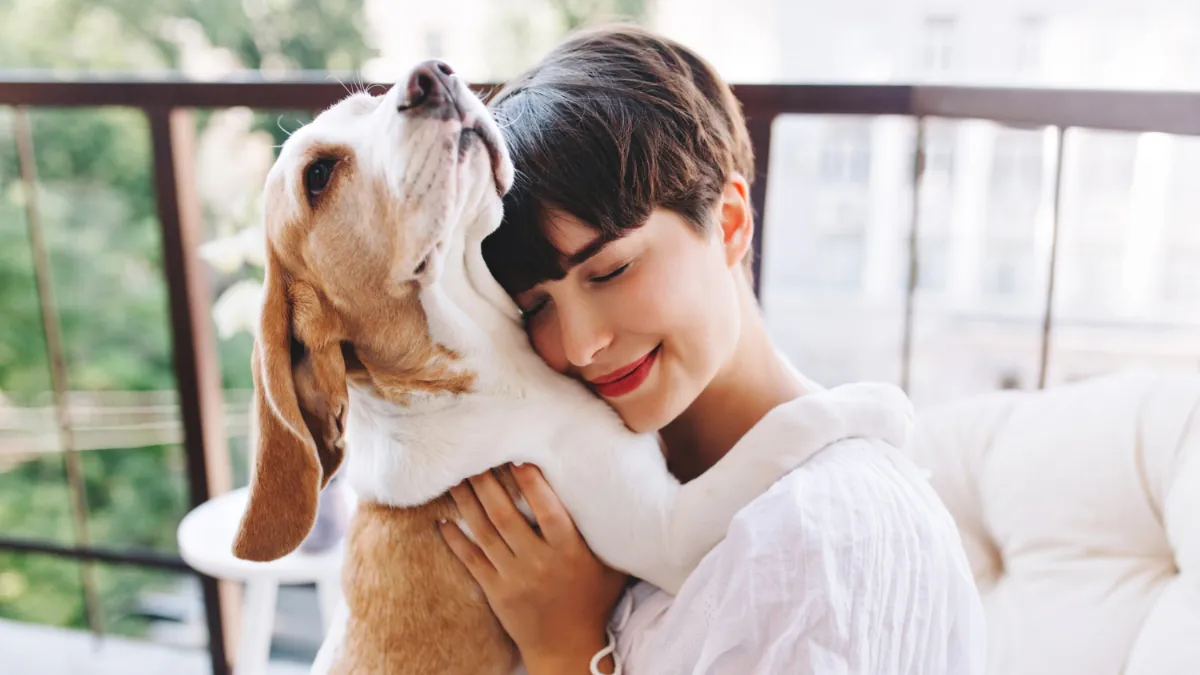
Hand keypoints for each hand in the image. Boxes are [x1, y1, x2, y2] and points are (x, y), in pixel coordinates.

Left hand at [439, 464, 628, 672]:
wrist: (568, 649)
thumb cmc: (593, 602)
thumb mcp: (611, 568)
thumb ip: (609, 536)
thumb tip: (622, 499)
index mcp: (569, 552)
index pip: (548, 511)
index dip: (532, 484)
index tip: (518, 458)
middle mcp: (539, 562)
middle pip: (506, 516)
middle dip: (487, 484)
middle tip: (474, 457)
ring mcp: (514, 577)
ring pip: (484, 533)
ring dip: (467, 503)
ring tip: (455, 478)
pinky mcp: (495, 591)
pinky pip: (471, 560)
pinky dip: (456, 539)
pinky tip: (443, 521)